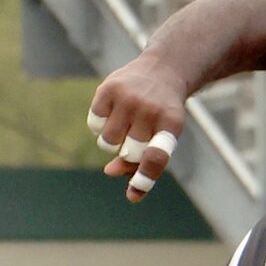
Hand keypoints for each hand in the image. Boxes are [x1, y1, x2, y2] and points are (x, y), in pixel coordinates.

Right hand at [88, 57, 188, 201]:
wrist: (162, 71)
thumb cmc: (163, 114)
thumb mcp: (162, 136)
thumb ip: (140, 161)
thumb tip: (110, 172)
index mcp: (171, 125)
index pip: (155, 156)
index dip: (144, 177)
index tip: (134, 194)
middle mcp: (150, 110)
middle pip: (127, 153)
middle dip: (129, 153)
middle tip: (137, 136)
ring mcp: (128, 98)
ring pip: (107, 142)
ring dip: (112, 142)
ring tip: (125, 126)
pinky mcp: (109, 88)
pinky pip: (94, 124)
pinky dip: (100, 126)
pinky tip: (114, 113)